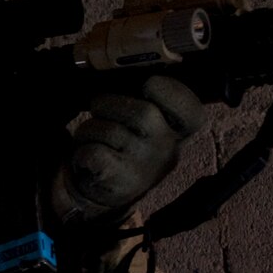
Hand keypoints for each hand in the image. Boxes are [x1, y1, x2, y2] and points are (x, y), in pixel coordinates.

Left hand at [58, 75, 206, 219]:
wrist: (108, 194)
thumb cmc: (126, 149)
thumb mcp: (148, 130)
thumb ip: (146, 105)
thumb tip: (124, 78)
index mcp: (178, 134)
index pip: (190, 112)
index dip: (171, 91)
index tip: (148, 84)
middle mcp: (166, 150)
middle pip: (141, 113)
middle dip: (108, 104)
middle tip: (98, 110)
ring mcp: (144, 166)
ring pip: (110, 130)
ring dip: (89, 129)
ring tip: (89, 137)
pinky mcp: (118, 180)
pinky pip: (93, 152)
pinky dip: (81, 150)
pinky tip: (85, 158)